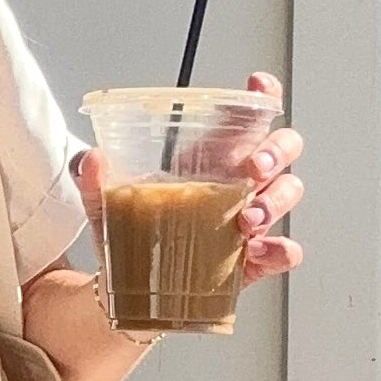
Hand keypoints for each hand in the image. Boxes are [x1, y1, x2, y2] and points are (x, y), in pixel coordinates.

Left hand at [71, 73, 305, 296]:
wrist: (138, 293)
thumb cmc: (137, 237)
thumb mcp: (110, 206)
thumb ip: (96, 182)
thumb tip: (91, 160)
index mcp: (213, 158)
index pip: (249, 116)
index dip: (263, 96)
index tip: (258, 87)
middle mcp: (241, 183)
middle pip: (284, 148)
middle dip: (276, 151)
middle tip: (253, 169)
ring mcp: (254, 219)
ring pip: (289, 192)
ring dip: (274, 202)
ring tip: (243, 221)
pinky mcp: (257, 259)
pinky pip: (286, 250)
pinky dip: (279, 249)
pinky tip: (255, 251)